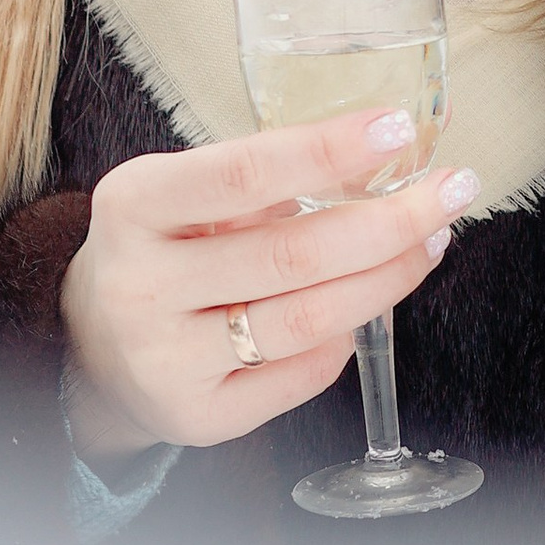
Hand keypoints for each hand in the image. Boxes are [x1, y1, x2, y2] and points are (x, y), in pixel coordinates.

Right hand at [59, 109, 478, 463]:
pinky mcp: (196, 416)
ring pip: (306, 319)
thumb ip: (274, 170)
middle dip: (388, 221)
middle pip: (291, 254)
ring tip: (429, 240)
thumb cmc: (165, 245)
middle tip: (450, 191)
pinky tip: (367, 306)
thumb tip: (394, 133)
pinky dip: (345, 339)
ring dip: (386, 278)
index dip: (324, 151)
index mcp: (134, 205)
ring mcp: (165, 359)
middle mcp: (141, 285)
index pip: (241, 173)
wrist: (94, 344)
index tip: (396, 128)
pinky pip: (300, 375)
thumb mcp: (186, 192)